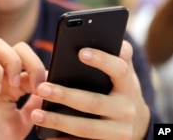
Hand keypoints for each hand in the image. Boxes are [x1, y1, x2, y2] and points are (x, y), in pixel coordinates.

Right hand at [0, 38, 45, 139]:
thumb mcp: (23, 121)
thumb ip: (34, 104)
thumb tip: (49, 88)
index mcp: (11, 85)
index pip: (29, 62)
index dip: (40, 70)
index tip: (46, 88)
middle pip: (17, 47)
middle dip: (32, 61)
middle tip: (35, 84)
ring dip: (12, 62)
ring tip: (14, 85)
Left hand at [31, 41, 149, 139]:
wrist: (137, 123)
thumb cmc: (124, 92)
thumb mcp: (126, 76)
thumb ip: (121, 59)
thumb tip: (118, 42)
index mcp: (129, 86)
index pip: (119, 70)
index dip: (102, 61)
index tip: (80, 52)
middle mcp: (126, 110)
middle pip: (93, 102)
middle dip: (65, 96)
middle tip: (41, 89)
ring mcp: (118, 131)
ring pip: (85, 127)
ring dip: (58, 121)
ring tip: (35, 114)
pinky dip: (64, 139)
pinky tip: (47, 135)